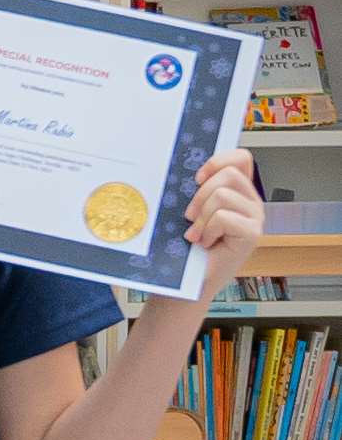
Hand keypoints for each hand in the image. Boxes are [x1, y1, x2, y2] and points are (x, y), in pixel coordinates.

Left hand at [175, 147, 264, 307]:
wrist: (185, 281)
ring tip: (197, 234)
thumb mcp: (188, 211)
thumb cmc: (185, 247)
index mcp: (237, 191)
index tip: (196, 178)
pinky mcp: (253, 233)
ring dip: (201, 216)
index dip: (218, 161)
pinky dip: (207, 230)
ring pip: (222, 195)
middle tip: (190, 217)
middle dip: (200, 195)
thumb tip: (184, 170)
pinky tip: (205, 244)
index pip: (241, 158)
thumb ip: (195, 190)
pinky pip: (224, 217)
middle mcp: (251, 202)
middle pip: (228, 174)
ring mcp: (255, 217)